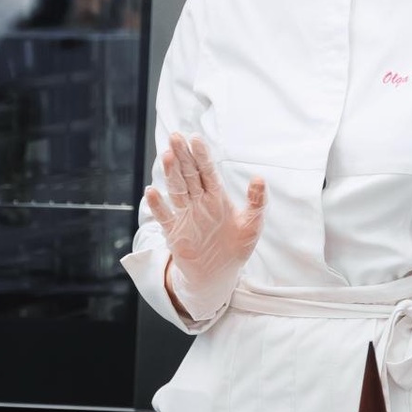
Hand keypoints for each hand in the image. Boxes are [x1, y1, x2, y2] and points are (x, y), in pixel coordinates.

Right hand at [145, 134, 264, 317]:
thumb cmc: (236, 246)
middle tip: (175, 136)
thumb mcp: (252, 224)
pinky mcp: (175, 232)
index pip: (207, 171)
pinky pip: (165, 216)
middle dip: (183, 156)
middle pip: (189, 175)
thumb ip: (256, 202)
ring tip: (166, 155)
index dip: (201, 155)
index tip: (195, 138)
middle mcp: (199, 202)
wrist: (218, 274)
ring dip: (171, 174)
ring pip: (177, 190)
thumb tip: (260, 177)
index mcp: (216, 196)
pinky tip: (152, 191)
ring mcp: (185, 215)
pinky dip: (158, 205)